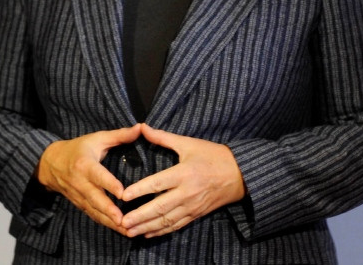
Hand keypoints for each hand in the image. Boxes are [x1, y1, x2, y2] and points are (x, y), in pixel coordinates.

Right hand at [36, 124, 142, 234]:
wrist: (51, 164)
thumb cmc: (79, 149)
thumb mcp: (97, 138)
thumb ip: (119, 135)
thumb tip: (140, 128)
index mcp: (85, 165)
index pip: (98, 176)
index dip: (109, 185)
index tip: (122, 193)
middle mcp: (80, 183)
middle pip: (95, 199)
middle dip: (109, 211)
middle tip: (124, 220)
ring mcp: (79, 196)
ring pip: (95, 212)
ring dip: (110, 222)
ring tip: (127, 230)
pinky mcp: (80, 205)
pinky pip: (93, 216)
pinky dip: (106, 224)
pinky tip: (120, 230)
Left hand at [119, 124, 245, 237]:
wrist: (239, 174)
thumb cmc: (213, 156)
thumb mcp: (189, 143)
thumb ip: (163, 138)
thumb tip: (142, 127)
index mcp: (184, 173)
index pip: (157, 184)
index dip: (140, 190)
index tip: (123, 196)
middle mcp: (187, 192)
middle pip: (160, 207)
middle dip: (140, 216)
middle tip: (122, 222)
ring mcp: (192, 206)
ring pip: (166, 220)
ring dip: (147, 227)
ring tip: (129, 232)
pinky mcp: (196, 214)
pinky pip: (176, 226)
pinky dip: (161, 231)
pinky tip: (148, 234)